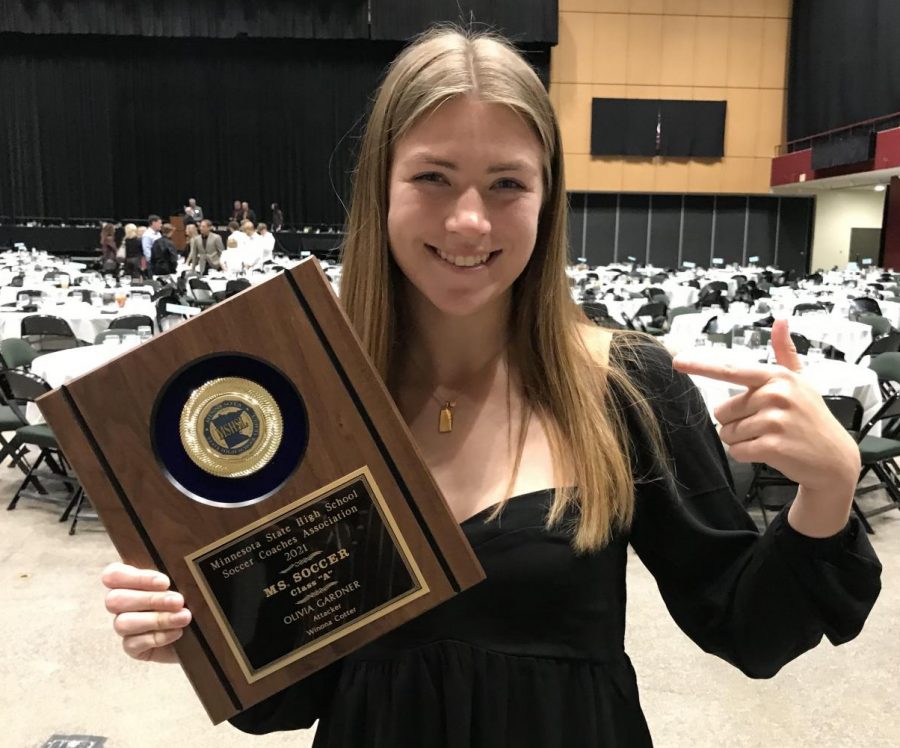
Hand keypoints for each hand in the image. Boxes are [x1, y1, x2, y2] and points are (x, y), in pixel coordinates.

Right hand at [102, 562, 191, 662]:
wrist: (201, 630)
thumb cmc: (190, 598)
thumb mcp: (183, 582)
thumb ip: (175, 573)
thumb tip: (178, 573)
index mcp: (129, 581)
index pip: (113, 575)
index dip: (135, 578)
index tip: (165, 582)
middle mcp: (121, 604)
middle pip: (115, 600)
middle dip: (150, 600)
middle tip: (179, 601)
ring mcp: (124, 626)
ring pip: (123, 623)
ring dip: (157, 619)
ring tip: (184, 617)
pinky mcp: (132, 647)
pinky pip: (132, 644)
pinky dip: (157, 638)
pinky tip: (177, 633)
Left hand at [672, 319, 859, 497]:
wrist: (834, 459)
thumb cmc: (812, 417)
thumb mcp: (801, 380)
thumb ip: (785, 352)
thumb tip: (780, 320)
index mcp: (777, 376)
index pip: (730, 370)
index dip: (701, 366)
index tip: (677, 362)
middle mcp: (775, 394)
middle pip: (722, 411)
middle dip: (737, 422)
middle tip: (765, 425)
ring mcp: (774, 420)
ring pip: (728, 433)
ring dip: (743, 440)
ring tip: (770, 437)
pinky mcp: (773, 445)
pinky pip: (737, 450)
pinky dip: (747, 455)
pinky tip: (770, 452)